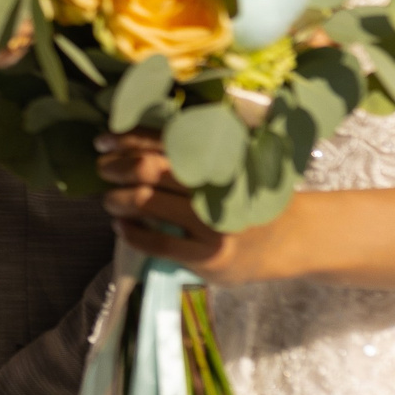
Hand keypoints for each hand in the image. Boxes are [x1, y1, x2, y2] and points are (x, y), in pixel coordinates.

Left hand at [96, 131, 289, 282]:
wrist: (290, 240)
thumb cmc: (247, 198)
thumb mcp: (228, 169)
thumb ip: (190, 158)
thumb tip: (127, 145)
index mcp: (218, 157)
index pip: (163, 140)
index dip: (127, 139)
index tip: (104, 140)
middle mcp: (214, 186)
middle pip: (148, 169)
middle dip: (115, 166)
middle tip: (103, 169)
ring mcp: (211, 223)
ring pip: (146, 203)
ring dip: (117, 199)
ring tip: (110, 200)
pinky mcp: (207, 256)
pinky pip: (156, 243)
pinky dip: (131, 233)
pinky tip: (122, 227)